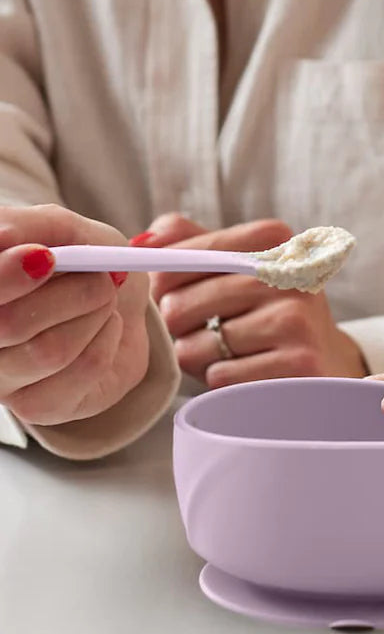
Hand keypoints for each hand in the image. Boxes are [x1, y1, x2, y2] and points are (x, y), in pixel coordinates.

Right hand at [0, 204, 149, 425]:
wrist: (121, 305)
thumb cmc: (84, 266)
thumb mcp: (68, 231)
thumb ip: (36, 227)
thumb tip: (2, 236)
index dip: (7, 275)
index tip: (45, 256)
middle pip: (8, 324)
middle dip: (71, 292)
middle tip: (102, 277)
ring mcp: (3, 380)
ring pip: (49, 350)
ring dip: (95, 314)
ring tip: (106, 300)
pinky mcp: (40, 406)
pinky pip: (83, 370)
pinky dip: (109, 338)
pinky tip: (108, 327)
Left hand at [140, 213, 365, 387]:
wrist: (325, 357)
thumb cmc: (265, 309)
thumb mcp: (236, 264)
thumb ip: (187, 241)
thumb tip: (140, 242)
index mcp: (271, 239)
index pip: (183, 257)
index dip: (161, 284)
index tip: (171, 293)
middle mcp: (287, 273)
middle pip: (179, 305)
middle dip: (179, 327)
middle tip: (205, 329)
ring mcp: (296, 319)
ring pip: (195, 347)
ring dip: (199, 357)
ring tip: (228, 350)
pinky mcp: (297, 363)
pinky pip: (220, 377)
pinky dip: (221, 380)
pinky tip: (246, 370)